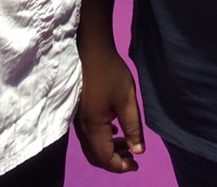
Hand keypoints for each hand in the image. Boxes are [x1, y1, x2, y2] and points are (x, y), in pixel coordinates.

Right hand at [74, 41, 144, 172]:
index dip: (120, 166)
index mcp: (93, 127)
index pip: (104, 158)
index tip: (136, 164)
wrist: (91, 49)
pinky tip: (115, 129)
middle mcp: (82, 127)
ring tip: (127, 144)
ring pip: (91, 145)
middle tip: (132, 157)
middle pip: (95, 156)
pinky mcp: (79, 110)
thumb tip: (138, 151)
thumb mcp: (127, 100)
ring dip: (108, 150)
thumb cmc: (110, 73)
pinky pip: (89, 134)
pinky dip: (102, 139)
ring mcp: (78, 118)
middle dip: (114, 161)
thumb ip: (133, 127)